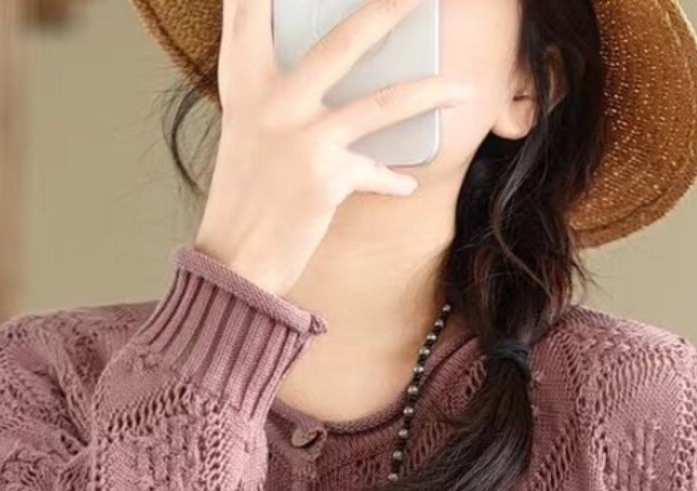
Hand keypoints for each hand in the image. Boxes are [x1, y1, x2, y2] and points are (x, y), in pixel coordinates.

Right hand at [194, 0, 477, 297]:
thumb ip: (273, 90)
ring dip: (430, 94)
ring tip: (464, 89)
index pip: (251, 9)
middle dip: (391, 11)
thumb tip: (323, 68)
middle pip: (345, 39)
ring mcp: (301, 136)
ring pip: (382, 104)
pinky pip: (376, 173)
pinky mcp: (325, 177)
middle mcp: (272, 100)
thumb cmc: (243, 195)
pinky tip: (407, 182)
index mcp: (245, 81)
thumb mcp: (246, 128)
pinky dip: (393, 181)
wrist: (232, 260)